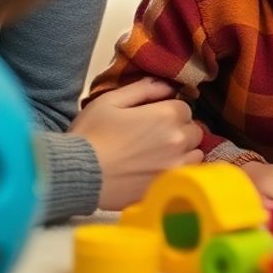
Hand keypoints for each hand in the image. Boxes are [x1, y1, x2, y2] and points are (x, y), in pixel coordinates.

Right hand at [69, 77, 203, 210]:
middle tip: (155, 136)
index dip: (169, 110)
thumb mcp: (110, 101)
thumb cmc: (91, 134)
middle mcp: (177, 140)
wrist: (76, 173)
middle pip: (193, 130)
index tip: (153, 117)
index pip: (184, 107)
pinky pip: (186, 175)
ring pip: (195, 154)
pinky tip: (159, 170)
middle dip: (179, 130)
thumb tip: (167, 86)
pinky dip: (179, 171)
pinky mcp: (167, 187)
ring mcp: (175, 166)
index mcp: (167, 116)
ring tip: (160, 154)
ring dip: (184, 151)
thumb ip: (143, 89)